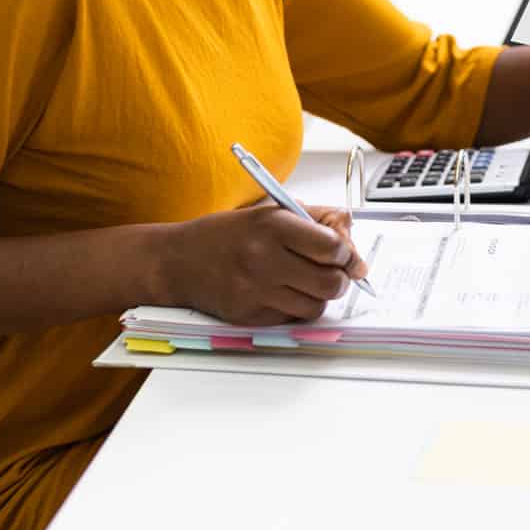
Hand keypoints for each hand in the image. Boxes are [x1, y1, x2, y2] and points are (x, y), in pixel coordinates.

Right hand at [155, 198, 368, 324]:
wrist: (178, 260)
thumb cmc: (229, 234)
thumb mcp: (271, 210)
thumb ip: (317, 218)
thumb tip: (351, 237)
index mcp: (273, 226)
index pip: (332, 247)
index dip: (346, 253)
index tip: (345, 254)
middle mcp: (264, 258)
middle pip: (330, 282)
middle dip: (341, 279)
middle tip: (335, 274)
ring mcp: (255, 291)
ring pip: (315, 306)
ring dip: (319, 296)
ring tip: (305, 282)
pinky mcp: (248, 316)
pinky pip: (291, 319)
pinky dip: (295, 308)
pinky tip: (281, 293)